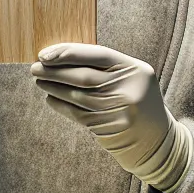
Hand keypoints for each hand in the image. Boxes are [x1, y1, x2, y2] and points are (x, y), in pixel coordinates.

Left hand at [31, 43, 192, 192]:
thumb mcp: (132, 79)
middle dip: (55, 71)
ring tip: (39, 81)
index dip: (69, 52)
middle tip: (35, 68)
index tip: (45, 54)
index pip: (98, 53)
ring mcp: (121, 109)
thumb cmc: (137, 103)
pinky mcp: (111, 128)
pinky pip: (78, 114)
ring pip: (78, 95)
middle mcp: (130, 88)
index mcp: (136, 69)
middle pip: (84, 76)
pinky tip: (50, 99)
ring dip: (54, 88)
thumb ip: (107, 68)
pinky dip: (61, 105)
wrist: (157, 140)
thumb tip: (63, 57)